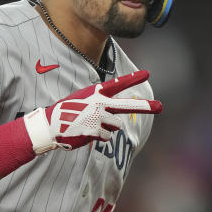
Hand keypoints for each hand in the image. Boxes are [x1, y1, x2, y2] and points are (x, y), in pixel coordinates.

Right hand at [23, 70, 161, 153]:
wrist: (50, 125)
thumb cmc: (67, 111)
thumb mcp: (83, 100)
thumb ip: (101, 104)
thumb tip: (117, 115)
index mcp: (96, 92)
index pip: (118, 84)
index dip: (133, 78)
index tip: (147, 74)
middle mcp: (100, 103)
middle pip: (127, 106)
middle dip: (145, 106)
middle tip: (160, 107)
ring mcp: (98, 118)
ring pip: (116, 126)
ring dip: (107, 127)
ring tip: (91, 125)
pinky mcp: (95, 131)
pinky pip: (107, 136)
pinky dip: (99, 137)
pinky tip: (87, 133)